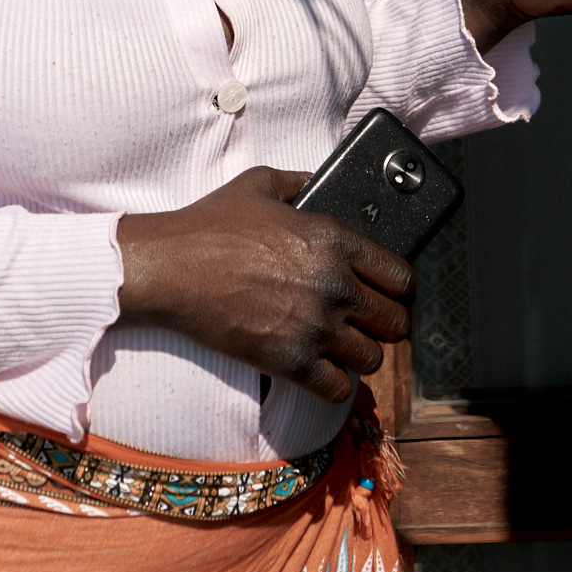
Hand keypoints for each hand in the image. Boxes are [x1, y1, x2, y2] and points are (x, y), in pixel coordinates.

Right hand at [115, 167, 413, 404]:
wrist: (170, 266)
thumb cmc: (211, 223)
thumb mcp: (261, 184)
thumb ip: (300, 182)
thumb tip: (319, 181)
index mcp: (333, 239)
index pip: (401, 276)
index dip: (398, 286)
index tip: (388, 291)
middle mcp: (333, 285)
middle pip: (396, 322)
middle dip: (385, 322)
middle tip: (368, 321)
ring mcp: (314, 327)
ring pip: (372, 359)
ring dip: (360, 354)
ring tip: (343, 346)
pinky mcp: (289, 362)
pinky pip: (337, 390)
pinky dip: (333, 385)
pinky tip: (321, 370)